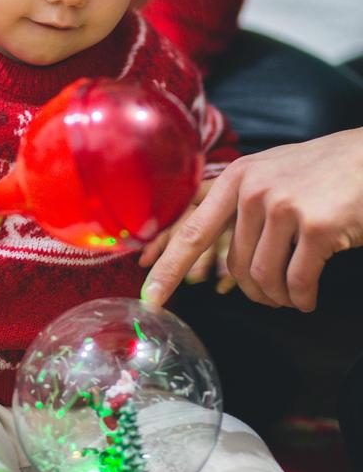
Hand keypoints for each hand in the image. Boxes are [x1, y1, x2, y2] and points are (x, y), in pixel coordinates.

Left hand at [142, 128, 362, 311]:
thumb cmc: (322, 172)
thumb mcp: (271, 173)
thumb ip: (240, 202)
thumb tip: (209, 248)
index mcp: (236, 178)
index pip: (192, 230)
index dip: (168, 267)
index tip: (150, 297)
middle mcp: (253, 189)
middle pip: (235, 266)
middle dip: (253, 292)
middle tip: (272, 298)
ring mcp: (284, 205)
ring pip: (264, 278)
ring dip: (279, 298)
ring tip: (293, 297)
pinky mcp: (316, 225)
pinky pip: (297, 282)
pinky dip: (302, 299)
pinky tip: (309, 297)